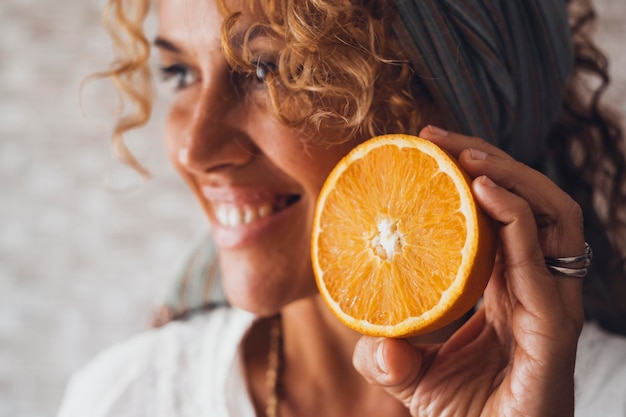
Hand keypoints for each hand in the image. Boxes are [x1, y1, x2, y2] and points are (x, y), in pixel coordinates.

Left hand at [353, 126, 584, 415]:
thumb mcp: (412, 382)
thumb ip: (388, 358)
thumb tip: (374, 344)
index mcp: (509, 292)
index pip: (504, 217)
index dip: (475, 176)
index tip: (428, 149)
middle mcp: (536, 291)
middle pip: (531, 205)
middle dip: (492, 162)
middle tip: (439, 138)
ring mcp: (551, 310)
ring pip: (553, 221)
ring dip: (512, 177)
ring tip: (465, 155)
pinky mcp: (554, 336)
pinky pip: (543, 268)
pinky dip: (519, 222)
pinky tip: (485, 193)